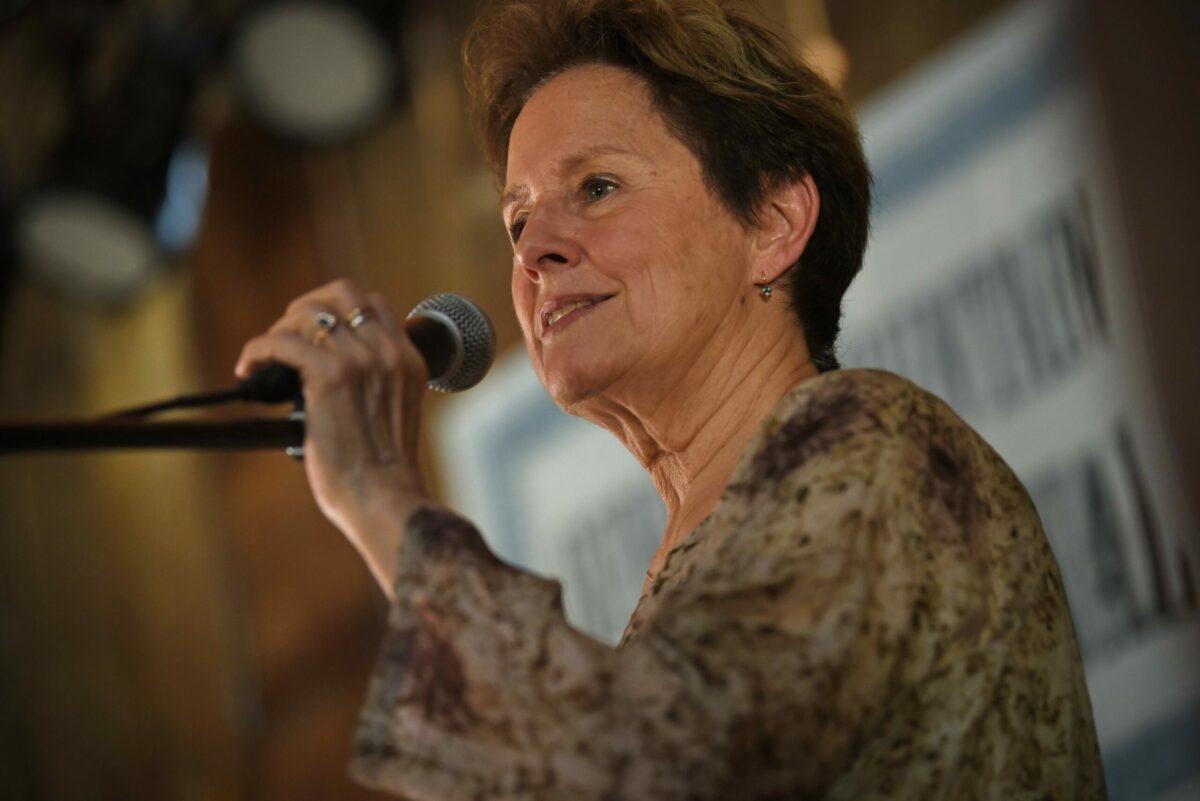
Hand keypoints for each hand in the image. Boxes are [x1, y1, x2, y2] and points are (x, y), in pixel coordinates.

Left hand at [235, 279, 430, 595]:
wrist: (387, 499)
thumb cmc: (385, 474)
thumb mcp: (394, 414)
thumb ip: (375, 384)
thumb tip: (322, 375)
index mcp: (409, 360)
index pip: (374, 305)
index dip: (339, 311)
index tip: (316, 336)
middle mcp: (388, 352)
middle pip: (342, 292)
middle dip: (308, 306)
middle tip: (288, 338)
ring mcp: (360, 360)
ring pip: (306, 312)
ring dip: (279, 331)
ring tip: (266, 361)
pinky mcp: (329, 375)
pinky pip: (280, 342)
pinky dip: (257, 351)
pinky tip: (249, 371)